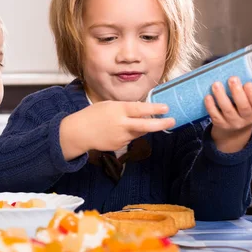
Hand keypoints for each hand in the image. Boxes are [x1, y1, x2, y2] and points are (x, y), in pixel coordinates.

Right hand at [59, 101, 174, 160]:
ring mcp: (121, 137)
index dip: (155, 108)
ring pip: (139, 132)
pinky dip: (129, 133)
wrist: (79, 133)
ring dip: (142, 127)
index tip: (166, 108)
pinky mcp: (119, 146)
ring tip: (129, 122)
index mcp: (118, 111)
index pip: (140, 109)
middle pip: (146, 125)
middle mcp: (122, 124)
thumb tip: (142, 110)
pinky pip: (130, 138)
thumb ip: (125, 108)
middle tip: (172, 121)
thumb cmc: (92, 115)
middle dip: (161, 124)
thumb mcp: (108, 105)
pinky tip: (118, 130)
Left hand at [205, 77, 251, 152]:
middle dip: (237, 92)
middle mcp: (247, 118)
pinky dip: (211, 106)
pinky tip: (208, 96)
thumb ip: (251, 88)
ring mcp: (233, 122)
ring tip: (216, 84)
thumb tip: (245, 67)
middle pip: (244, 107)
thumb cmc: (244, 106)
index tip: (247, 83)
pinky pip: (215, 115)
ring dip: (221, 96)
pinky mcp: (221, 124)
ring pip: (228, 110)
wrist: (235, 127)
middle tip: (232, 79)